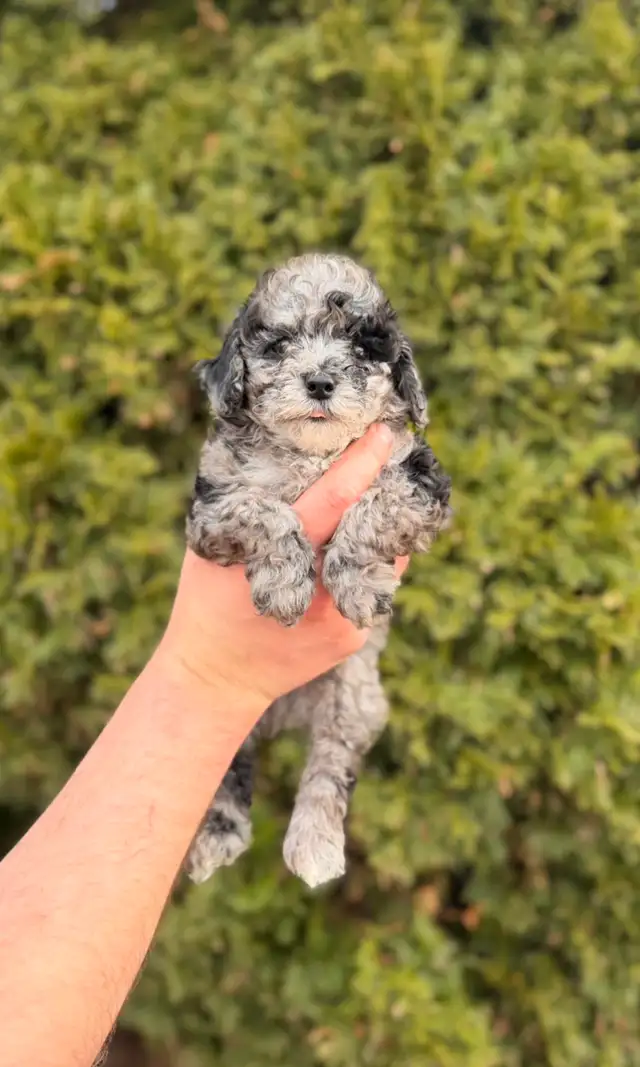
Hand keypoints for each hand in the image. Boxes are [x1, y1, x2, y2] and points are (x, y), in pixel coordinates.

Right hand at [159, 424, 407, 725]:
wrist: (217, 678)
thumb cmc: (207, 602)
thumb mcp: (211, 545)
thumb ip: (245, 504)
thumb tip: (278, 450)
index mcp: (283, 558)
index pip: (335, 501)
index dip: (362, 463)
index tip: (381, 433)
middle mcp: (322, 590)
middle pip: (373, 527)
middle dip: (386, 489)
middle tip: (388, 455)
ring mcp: (344, 618)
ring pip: (385, 557)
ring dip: (382, 525)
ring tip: (373, 497)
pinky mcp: (355, 636)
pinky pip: (374, 583)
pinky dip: (369, 558)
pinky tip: (355, 543)